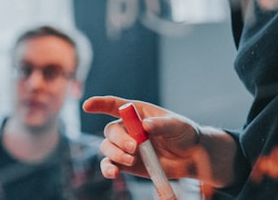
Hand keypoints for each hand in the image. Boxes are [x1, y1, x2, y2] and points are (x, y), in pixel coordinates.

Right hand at [83, 96, 202, 181]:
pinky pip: (109, 165)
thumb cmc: (182, 133)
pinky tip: (114, 173)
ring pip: (107, 148)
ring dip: (115, 154)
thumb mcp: (175, 125)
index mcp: (138, 113)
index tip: (87, 106)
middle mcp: (128, 128)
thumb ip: (160, 125)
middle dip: (119, 139)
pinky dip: (108, 169)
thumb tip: (145, 126)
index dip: (100, 104)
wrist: (189, 156)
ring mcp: (125, 147)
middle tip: (134, 147)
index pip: (115, 105)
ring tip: (132, 159)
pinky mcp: (126, 164)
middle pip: (111, 130)